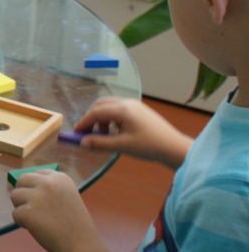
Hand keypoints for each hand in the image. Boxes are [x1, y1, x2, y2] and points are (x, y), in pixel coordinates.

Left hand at [10, 169, 102, 251]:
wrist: (82, 245)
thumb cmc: (74, 225)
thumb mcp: (67, 198)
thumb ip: (49, 190)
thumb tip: (23, 187)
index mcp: (60, 178)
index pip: (37, 173)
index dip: (34, 186)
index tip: (39, 197)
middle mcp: (48, 183)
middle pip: (22, 180)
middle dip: (23, 193)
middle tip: (31, 208)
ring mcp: (37, 196)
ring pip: (15, 195)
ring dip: (21, 208)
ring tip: (36, 219)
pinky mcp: (28, 211)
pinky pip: (15, 214)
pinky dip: (22, 223)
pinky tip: (35, 228)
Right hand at [73, 97, 192, 167]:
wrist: (175, 148)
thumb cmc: (149, 146)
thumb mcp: (122, 146)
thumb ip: (100, 143)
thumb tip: (82, 142)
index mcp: (122, 109)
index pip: (96, 112)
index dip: (84, 122)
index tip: (76, 133)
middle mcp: (127, 103)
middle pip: (101, 105)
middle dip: (91, 118)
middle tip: (87, 133)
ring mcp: (135, 105)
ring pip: (110, 106)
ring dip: (101, 118)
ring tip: (104, 135)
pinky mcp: (140, 110)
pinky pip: (119, 110)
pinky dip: (111, 118)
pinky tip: (115, 132)